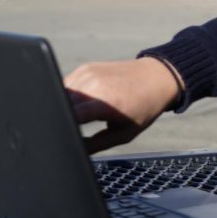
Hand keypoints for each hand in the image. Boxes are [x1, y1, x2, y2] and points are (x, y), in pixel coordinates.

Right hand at [65, 58, 180, 152]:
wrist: (157, 77)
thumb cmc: (144, 108)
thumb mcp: (123, 134)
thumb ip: (95, 145)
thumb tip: (72, 149)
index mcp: (105, 103)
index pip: (70, 115)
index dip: (61, 128)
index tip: (60, 138)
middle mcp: (93, 85)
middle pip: (61, 105)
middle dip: (61, 119)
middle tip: (71, 130)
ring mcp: (87, 73)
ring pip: (60, 94)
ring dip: (62, 106)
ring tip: (82, 115)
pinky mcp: (85, 68)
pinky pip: (67, 84)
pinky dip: (67, 95)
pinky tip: (83, 102)